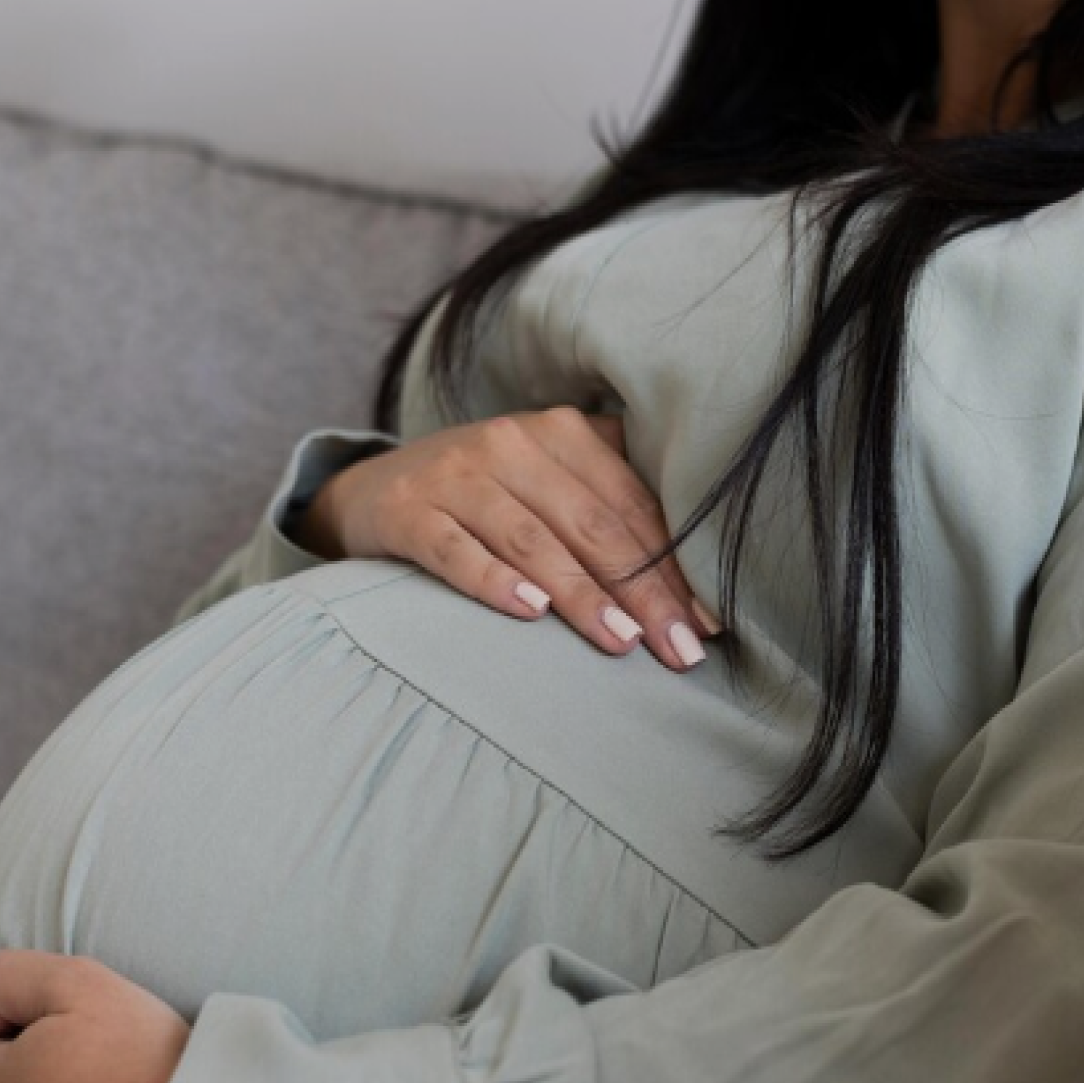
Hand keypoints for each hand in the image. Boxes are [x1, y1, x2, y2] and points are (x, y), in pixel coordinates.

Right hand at [308, 407, 722, 670]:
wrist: (374, 489)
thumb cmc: (488, 493)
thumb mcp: (549, 474)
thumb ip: (613, 495)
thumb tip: (705, 562)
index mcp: (561, 432)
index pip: (631, 504)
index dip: (676, 565)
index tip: (709, 625)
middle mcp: (512, 443)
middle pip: (591, 525)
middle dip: (643, 592)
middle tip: (678, 650)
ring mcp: (455, 476)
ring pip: (531, 539)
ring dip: (581, 594)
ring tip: (620, 641)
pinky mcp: (408, 512)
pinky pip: (456, 549)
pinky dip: (493, 579)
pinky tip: (529, 612)